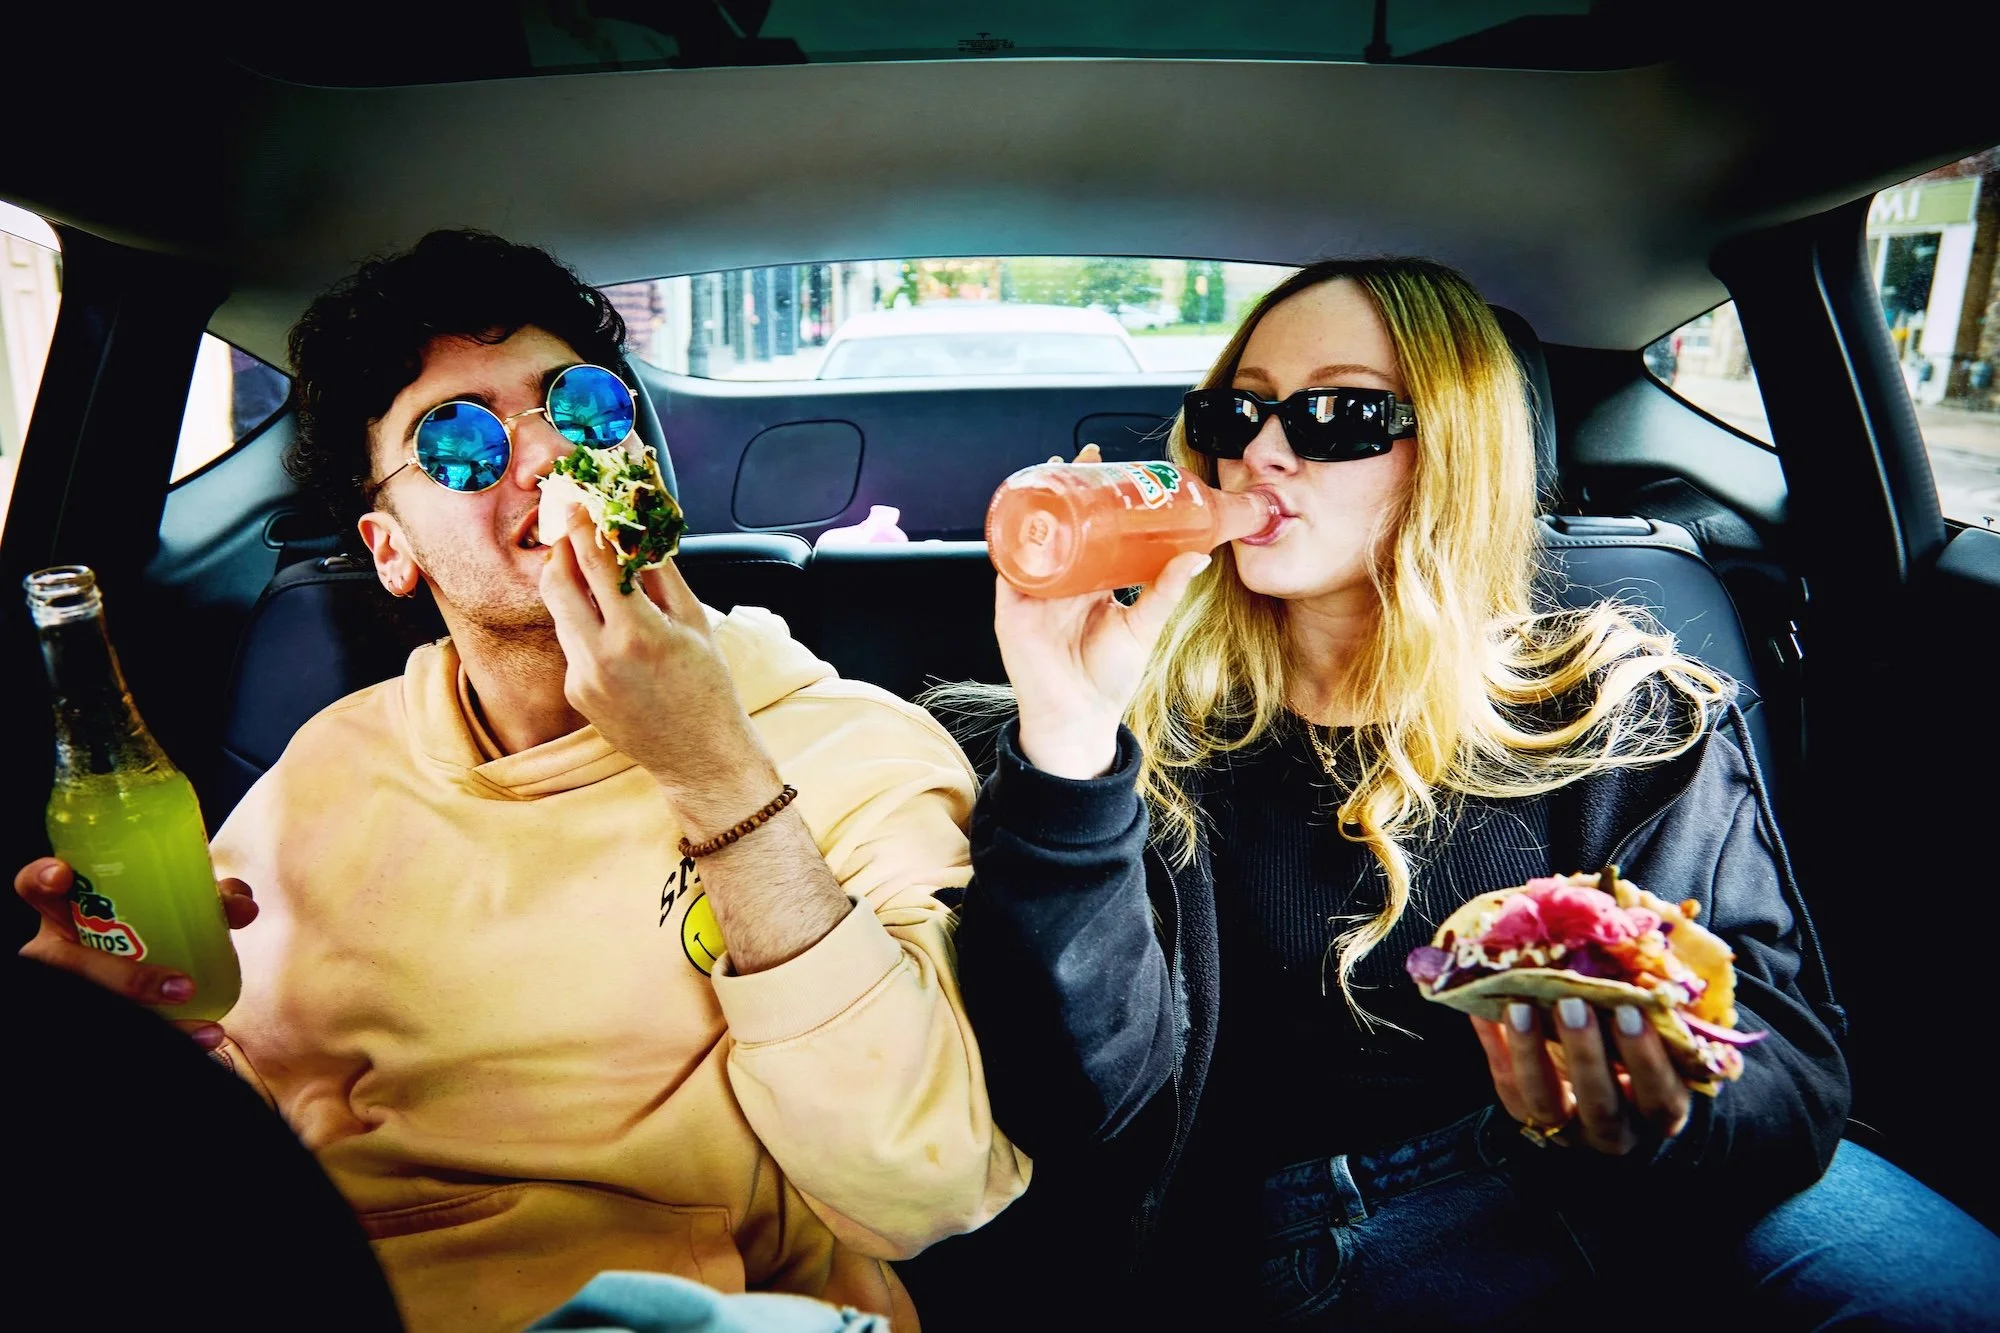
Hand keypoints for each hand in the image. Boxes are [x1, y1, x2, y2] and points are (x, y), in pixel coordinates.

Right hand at [15, 857, 256, 1049]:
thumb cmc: (150, 923)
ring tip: (206, 1029)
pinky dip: (176, 1036)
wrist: (142, 971)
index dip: (41, 880)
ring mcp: (74, 987)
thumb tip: (243, 905)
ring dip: (159, 1024)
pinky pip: (129, 1031)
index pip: (35, 889)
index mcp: (67, 912)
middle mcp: (60, 951)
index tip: (63, 877)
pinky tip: (208, 1039)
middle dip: (127, 980)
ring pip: (103, 1007)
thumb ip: (205, 898)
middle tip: (183, 986)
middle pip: (74, 968)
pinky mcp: (98, 1012)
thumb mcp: (169, 904)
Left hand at [539, 507, 779, 831]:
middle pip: (556, 582)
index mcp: (638, 633)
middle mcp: (601, 655)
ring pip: (558, 611)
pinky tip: (610, 625)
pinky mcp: (575, 692)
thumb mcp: (695, 621)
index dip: (582, 525)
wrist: (700, 756)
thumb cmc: (708, 688)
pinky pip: (571, 642)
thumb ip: (660, 573)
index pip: (595, 563)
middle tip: (572, 528)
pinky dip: (585, 622)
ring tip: (591, 569)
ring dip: (570, 583)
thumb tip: (638, 532)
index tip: (577, 501)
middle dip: (561, 548)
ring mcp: (582, 677)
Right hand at [997, 446, 1210, 779]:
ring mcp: (1033, 590)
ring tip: (1050, 471)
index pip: (1090, 528)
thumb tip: (1199, 558)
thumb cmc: (1110, 677)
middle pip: (1059, 522)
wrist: (1080, 717)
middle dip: (1065, 486)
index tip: (1108, 464)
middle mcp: (1059, 580)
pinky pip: (1007, 566)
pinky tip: (1020, 515)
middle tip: (1083, 457)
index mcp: (1089, 581)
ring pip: (1030, 535)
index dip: (1096, 496)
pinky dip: (1010, 540)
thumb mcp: (1143, 626)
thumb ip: (1165, 592)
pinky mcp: (1012, 607)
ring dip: (1035, 502)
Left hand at [1471, 998, 1691, 1155]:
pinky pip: (1508, 1087)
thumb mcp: (1654, 1037)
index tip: (1631, 1012)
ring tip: (1520, 1006)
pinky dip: (1494, 1047)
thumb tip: (1639, 961)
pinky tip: (1483, 1011)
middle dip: (1585, 1054)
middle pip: (1601, 1104)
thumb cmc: (1637, 1049)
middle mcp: (1615, 1131)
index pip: (1660, 1096)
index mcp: (1659, 1111)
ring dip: (1531, 1053)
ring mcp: (1567, 1130)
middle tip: (1572, 1004)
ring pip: (1546, 1104)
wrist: (1600, 1084)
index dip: (1646, 1058)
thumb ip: (1650, 1011)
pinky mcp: (1527, 1117)